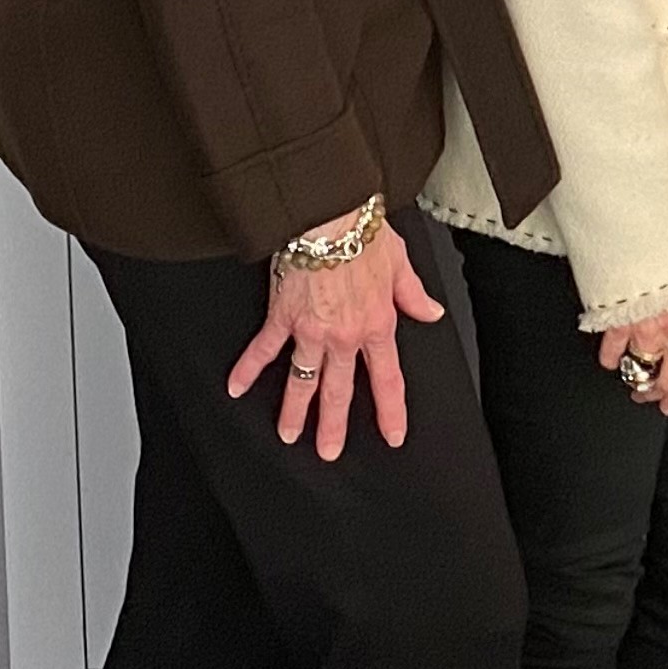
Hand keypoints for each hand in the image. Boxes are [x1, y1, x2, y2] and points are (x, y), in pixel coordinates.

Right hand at [227, 216, 443, 460]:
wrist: (328, 216)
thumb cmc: (362, 231)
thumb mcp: (400, 263)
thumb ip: (413, 294)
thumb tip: (431, 312)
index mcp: (377, 324)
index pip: (387, 379)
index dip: (390, 410)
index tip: (391, 436)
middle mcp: (344, 336)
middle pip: (339, 390)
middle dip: (333, 425)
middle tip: (328, 452)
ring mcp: (311, 330)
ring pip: (303, 380)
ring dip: (294, 411)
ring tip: (288, 434)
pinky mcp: (282, 316)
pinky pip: (264, 349)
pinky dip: (248, 369)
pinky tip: (236, 388)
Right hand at [598, 291, 667, 416]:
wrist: (649, 224)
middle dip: (658, 393)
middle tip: (650, 397)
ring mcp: (650, 328)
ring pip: (643, 369)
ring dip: (635, 379)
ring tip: (629, 379)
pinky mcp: (622, 320)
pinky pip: (614, 350)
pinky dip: (610, 358)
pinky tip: (609, 360)